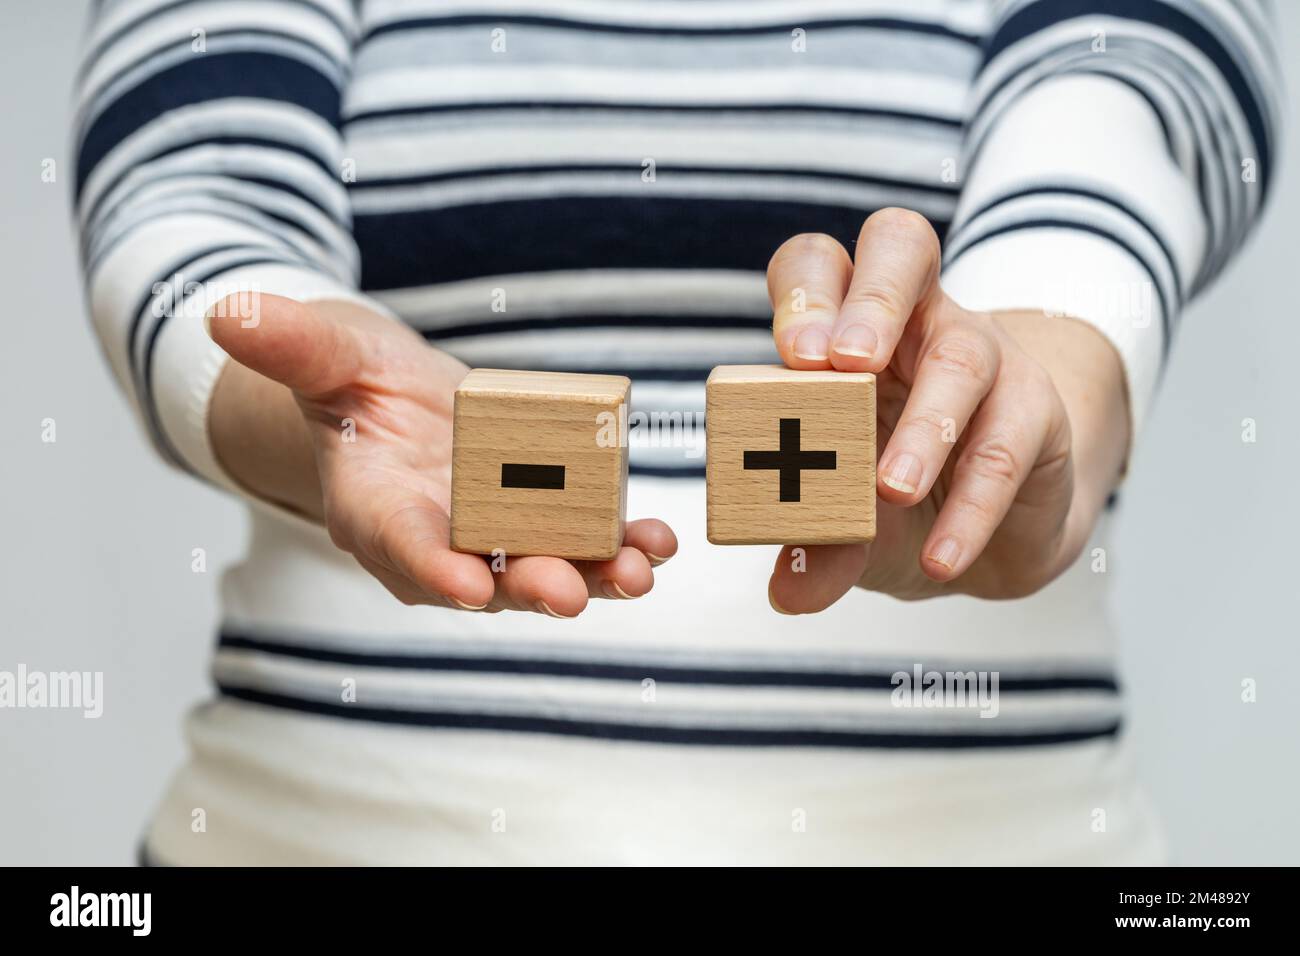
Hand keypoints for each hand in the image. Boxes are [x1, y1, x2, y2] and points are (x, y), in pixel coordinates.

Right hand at [207, 294, 676, 615]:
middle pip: (484, 574)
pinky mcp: (543, 519)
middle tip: (567, 593)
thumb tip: (228, 311)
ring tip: (638, 570)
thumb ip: (291, 346)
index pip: (400, 545)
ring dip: (593, 574)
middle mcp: (440, 539)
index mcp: (377, 510)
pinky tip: (659, 540)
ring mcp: (496, 537)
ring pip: (544, 567)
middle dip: (527, 585)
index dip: (432, 567)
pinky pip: (584, 539)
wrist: (397, 406)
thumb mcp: (326, 358)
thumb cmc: (354, 387)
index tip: (468, 587)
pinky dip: (621, 543)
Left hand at [764, 209, 1128, 607]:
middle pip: (900, 248)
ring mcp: (979, 355)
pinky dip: (970, 506)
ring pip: (960, 358)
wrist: (985, 539)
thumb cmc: (891, 504)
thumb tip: (789, 589)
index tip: (793, 356)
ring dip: (923, 427)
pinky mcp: (1034, 410)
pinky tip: (943, 555)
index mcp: (844, 326)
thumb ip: (817, 547)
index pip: (818, 265)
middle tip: (843, 365)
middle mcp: (912, 321)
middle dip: (872, 299)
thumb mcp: (845, 525)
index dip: (804, 294)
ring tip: (891, 491)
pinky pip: (1005, 446)